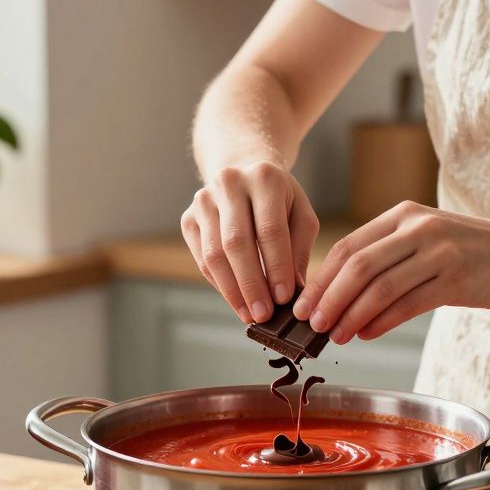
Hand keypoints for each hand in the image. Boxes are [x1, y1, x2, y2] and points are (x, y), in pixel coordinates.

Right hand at [181, 162, 319, 322]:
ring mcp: (204, 200)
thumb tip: (293, 289)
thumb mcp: (301, 215)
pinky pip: (202, 259)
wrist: (244, 175)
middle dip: (251, 284)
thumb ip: (300, 249)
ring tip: (249, 314)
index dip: (276, 266)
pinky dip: (219, 284)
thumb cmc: (280, 201)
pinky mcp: (188, 218)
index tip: (284, 298)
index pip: (269, 229)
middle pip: (236, 242)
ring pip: (214, 254)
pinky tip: (235, 300)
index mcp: (264, 178)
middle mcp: (229, 183)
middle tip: (264, 314)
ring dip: (232, 290)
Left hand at [292, 201, 489, 342]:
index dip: (321, 278)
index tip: (303, 305)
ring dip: (352, 315)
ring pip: (380, 287)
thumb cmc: (472, 252)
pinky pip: (408, 303)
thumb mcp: (426, 240)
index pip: (349, 247)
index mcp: (403, 214)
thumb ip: (388, 259)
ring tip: (336, 336)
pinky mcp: (457, 278)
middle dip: (329, 298)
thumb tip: (341, 299)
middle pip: (358, 266)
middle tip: (311, 324)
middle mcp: (418, 228)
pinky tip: (366, 334)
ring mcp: (438, 251)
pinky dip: (382, 322)